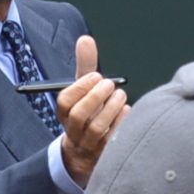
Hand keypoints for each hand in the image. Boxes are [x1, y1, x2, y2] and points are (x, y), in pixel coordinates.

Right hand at [57, 34, 129, 182]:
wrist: (86, 153)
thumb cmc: (88, 113)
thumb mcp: (85, 91)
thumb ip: (85, 66)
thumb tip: (85, 39)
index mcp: (66, 113)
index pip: (65, 101)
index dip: (80, 88)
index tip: (96, 76)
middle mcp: (75, 130)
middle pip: (79, 115)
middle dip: (96, 97)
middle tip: (110, 85)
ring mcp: (89, 144)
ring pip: (96, 129)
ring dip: (110, 108)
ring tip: (120, 96)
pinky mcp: (105, 153)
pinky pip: (113, 141)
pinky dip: (120, 124)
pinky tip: (127, 113)